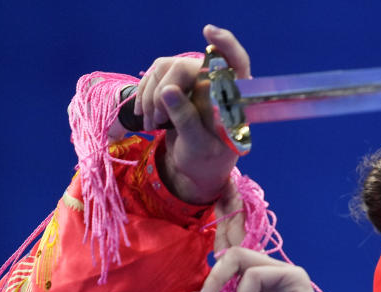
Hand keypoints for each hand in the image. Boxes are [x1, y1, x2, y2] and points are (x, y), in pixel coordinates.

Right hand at [133, 25, 250, 203]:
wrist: (196, 170)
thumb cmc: (207, 161)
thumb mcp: (198, 146)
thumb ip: (186, 119)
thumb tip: (168, 90)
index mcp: (234, 99)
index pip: (236, 62)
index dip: (225, 44)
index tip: (208, 32)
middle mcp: (216, 84)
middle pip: (187, 66)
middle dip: (166, 89)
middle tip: (158, 118)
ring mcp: (195, 82)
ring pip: (166, 68)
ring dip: (152, 95)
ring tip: (152, 122)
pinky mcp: (177, 85)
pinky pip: (155, 76)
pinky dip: (145, 94)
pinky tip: (144, 115)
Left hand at [188, 248, 327, 291]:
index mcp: (257, 289)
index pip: (228, 266)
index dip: (209, 280)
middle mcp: (269, 276)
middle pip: (231, 255)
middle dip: (210, 278)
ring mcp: (282, 274)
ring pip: (239, 256)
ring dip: (219, 283)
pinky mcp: (293, 277)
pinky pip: (254, 274)